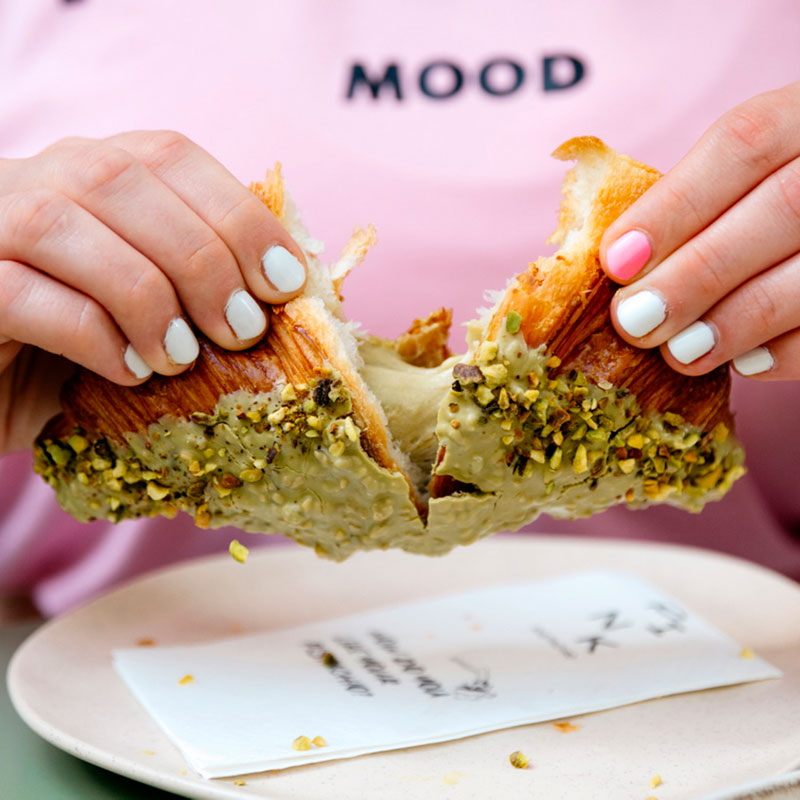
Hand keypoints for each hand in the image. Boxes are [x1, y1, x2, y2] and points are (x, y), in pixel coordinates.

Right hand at [0, 130, 307, 453]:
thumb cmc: (88, 350)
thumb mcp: (158, 310)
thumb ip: (205, 284)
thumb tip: (294, 291)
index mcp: (93, 173)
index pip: (170, 156)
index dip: (238, 215)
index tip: (285, 283)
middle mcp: (35, 181)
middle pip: (121, 180)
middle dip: (202, 259)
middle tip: (242, 330)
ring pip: (62, 224)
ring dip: (146, 295)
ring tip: (183, 358)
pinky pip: (21, 292)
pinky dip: (91, 333)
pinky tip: (129, 371)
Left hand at [600, 81, 799, 380]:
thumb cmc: (770, 192)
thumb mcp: (745, 170)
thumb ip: (694, 200)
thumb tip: (620, 263)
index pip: (743, 143)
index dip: (672, 207)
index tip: (617, 262)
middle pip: (780, 210)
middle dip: (693, 276)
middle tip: (633, 321)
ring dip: (734, 323)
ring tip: (679, 352)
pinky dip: (784, 351)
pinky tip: (742, 362)